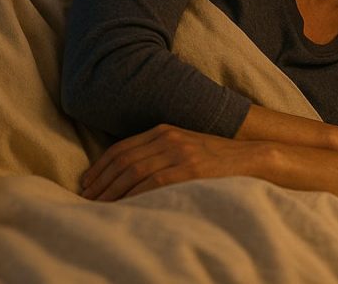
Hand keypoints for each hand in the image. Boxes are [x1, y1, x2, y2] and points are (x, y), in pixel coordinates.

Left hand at [80, 124, 262, 200]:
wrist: (250, 157)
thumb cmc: (215, 158)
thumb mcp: (184, 147)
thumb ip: (158, 153)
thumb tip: (127, 174)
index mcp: (164, 130)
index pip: (122, 148)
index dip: (101, 166)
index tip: (86, 182)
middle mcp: (168, 138)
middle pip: (124, 160)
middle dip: (101, 181)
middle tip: (87, 198)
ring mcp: (179, 153)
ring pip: (134, 171)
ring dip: (113, 190)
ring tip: (99, 206)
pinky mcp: (191, 169)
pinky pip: (154, 182)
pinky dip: (135, 195)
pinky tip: (125, 206)